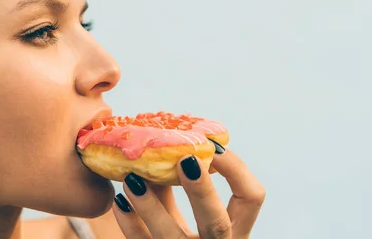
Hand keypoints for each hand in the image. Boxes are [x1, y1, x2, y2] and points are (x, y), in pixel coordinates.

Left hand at [112, 144, 264, 237]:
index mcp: (234, 229)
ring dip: (151, 207)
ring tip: (132, 180)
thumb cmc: (180, 235)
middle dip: (201, 191)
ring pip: (172, 237)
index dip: (237, 169)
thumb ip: (180, 185)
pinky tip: (120, 201)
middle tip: (184, 160)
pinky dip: (130, 224)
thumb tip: (163, 141)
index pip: (251, 197)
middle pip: (217, 223)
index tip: (213, 146)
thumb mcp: (190, 214)